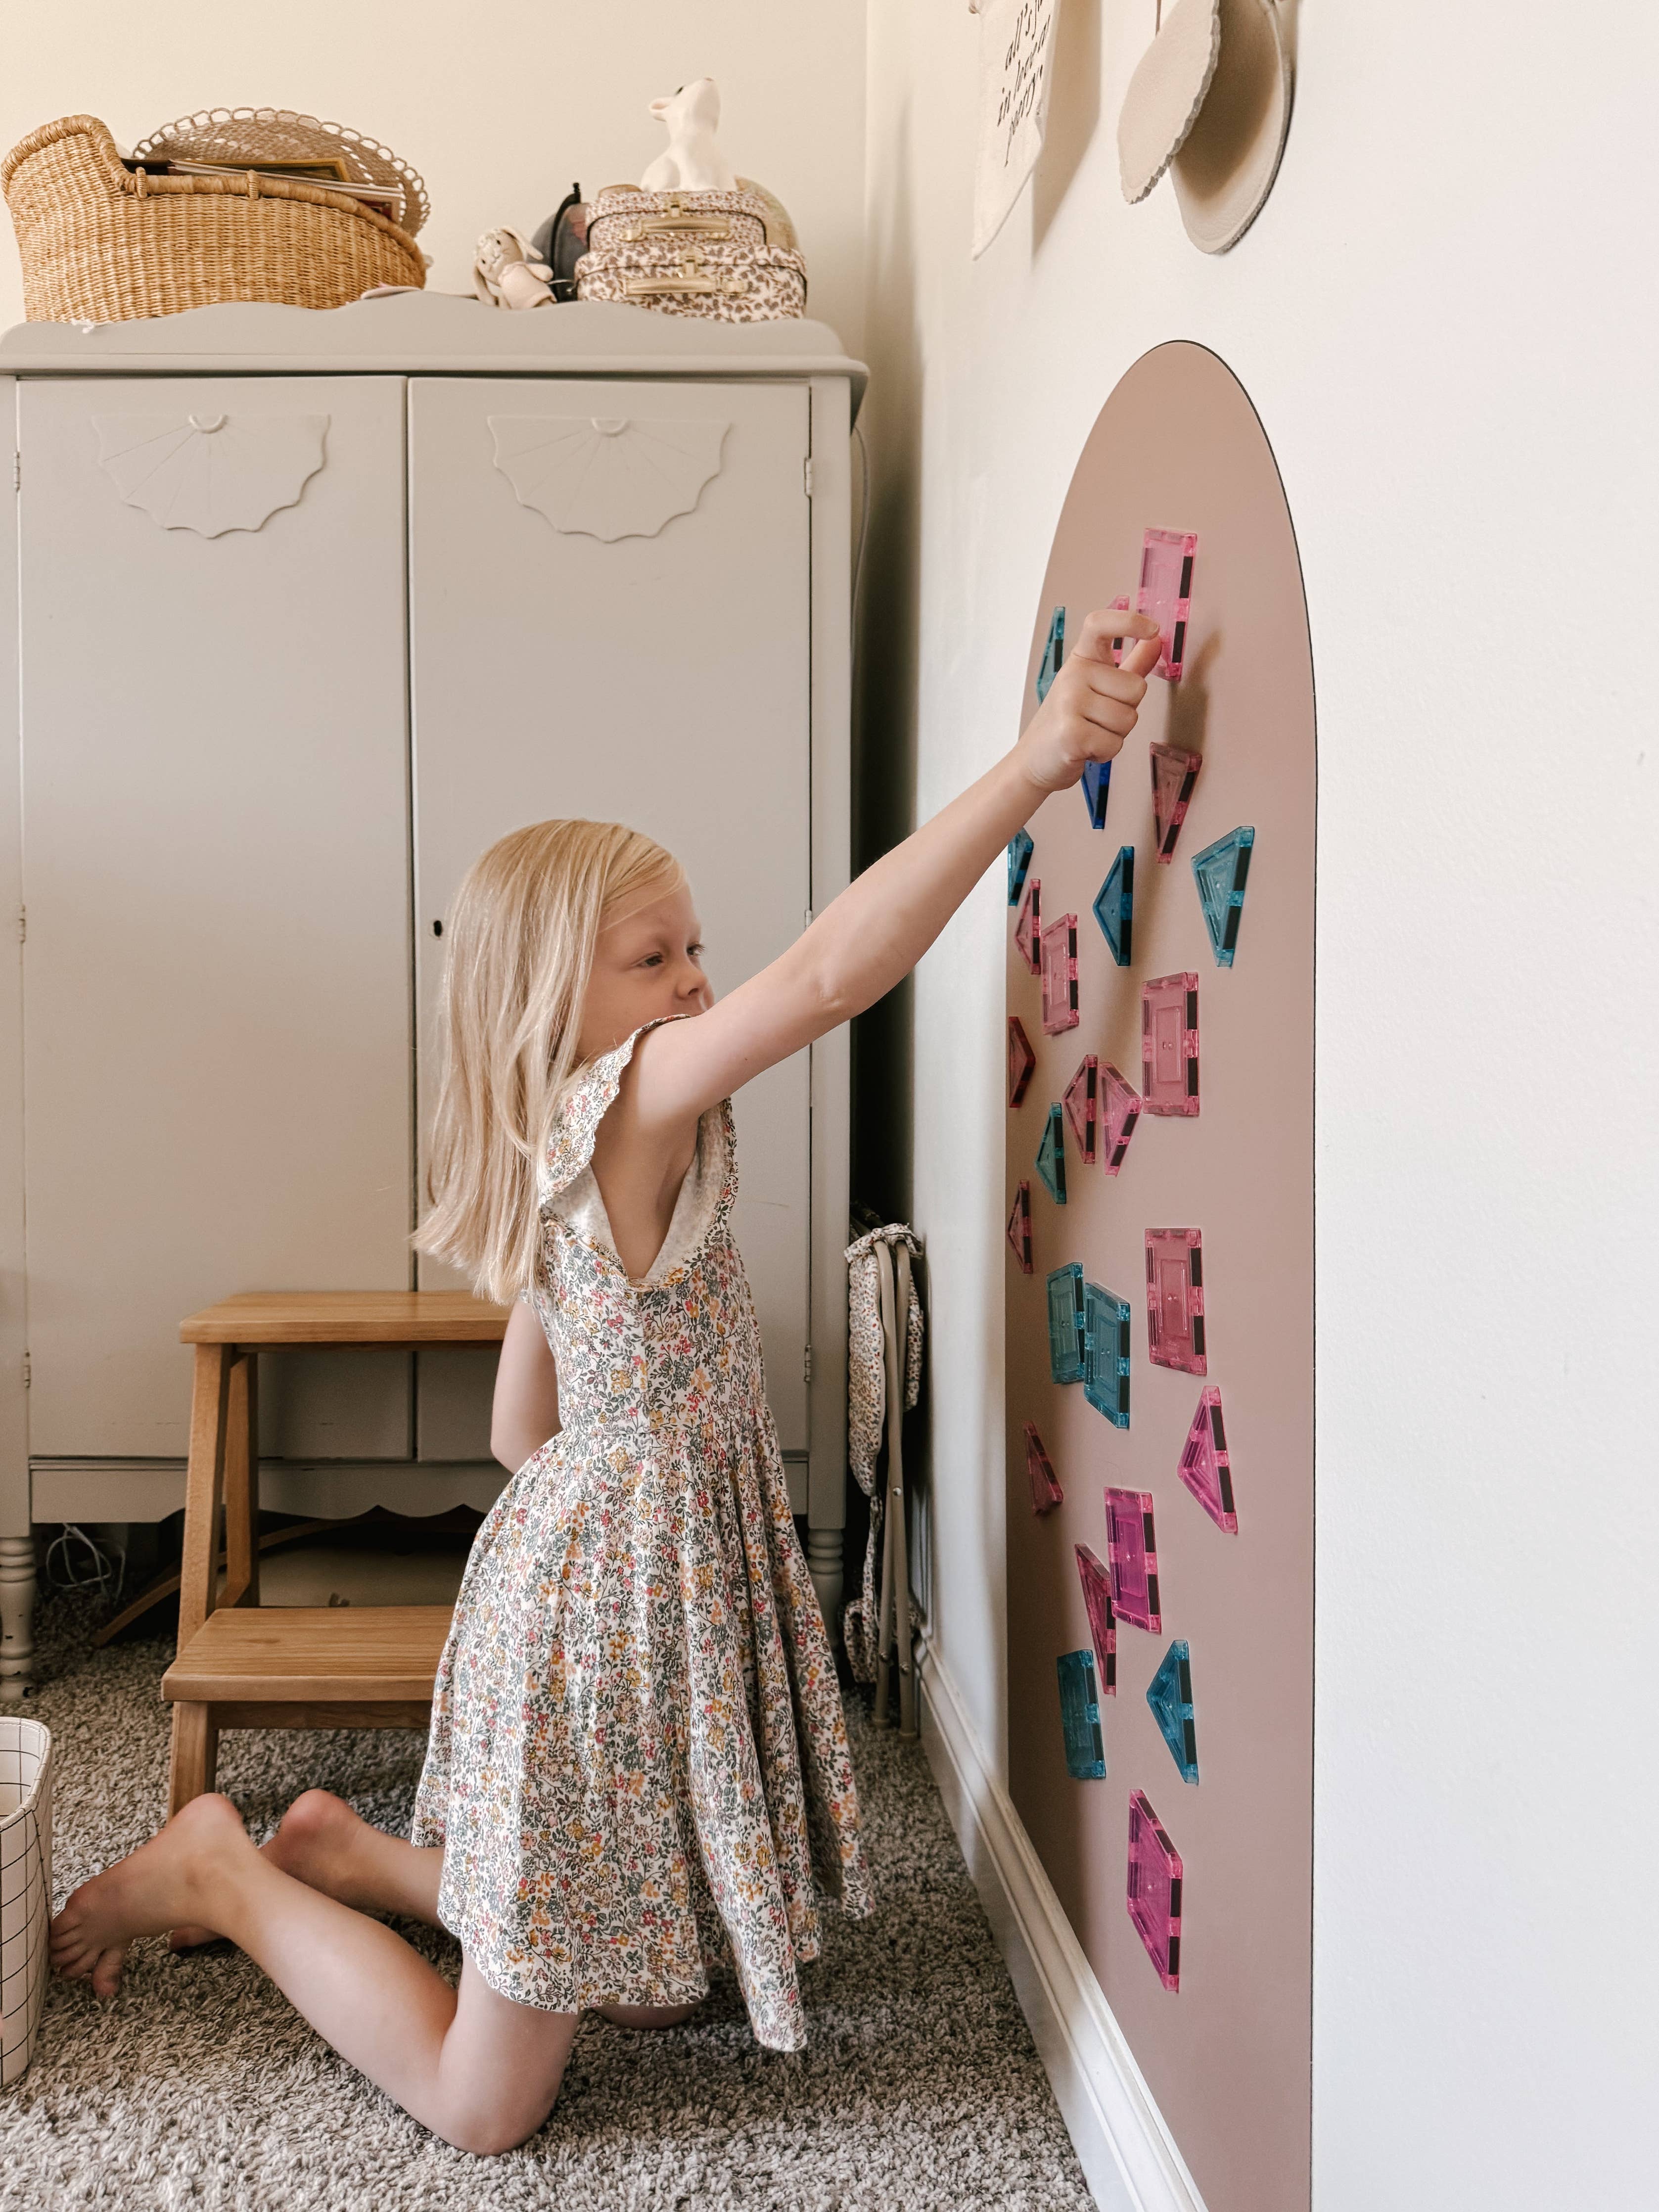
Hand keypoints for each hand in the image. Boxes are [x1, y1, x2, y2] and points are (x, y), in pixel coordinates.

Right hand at [1015, 607, 1162, 797]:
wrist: (1034, 760)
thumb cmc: (1069, 723)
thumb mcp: (1098, 687)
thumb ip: (1131, 664)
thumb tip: (1156, 640)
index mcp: (1081, 660)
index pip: (1100, 625)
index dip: (1129, 621)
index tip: (1152, 629)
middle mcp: (1073, 675)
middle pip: (1136, 688)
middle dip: (1127, 711)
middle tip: (1099, 719)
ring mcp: (1069, 702)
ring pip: (1128, 719)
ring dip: (1115, 735)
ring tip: (1091, 734)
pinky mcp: (1071, 733)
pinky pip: (1114, 743)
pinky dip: (1105, 752)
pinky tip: (1086, 748)